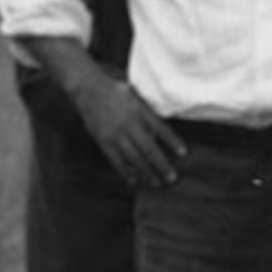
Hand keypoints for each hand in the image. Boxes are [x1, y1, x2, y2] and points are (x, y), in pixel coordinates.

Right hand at [67, 70, 188, 190]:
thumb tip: (158, 132)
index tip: (184, 154)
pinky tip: (132, 181)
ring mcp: (115, 134)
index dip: (173, 142)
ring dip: (146, 172)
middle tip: (172, 178)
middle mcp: (129, 125)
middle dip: (161, 165)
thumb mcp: (136, 97)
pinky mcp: (103, 140)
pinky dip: (124, 171)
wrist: (88, 89)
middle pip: (149, 149)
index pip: (161, 129)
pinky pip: (115, 159)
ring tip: (155, 183)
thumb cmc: (114, 91)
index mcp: (141, 112)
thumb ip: (147, 113)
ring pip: (133, 157)